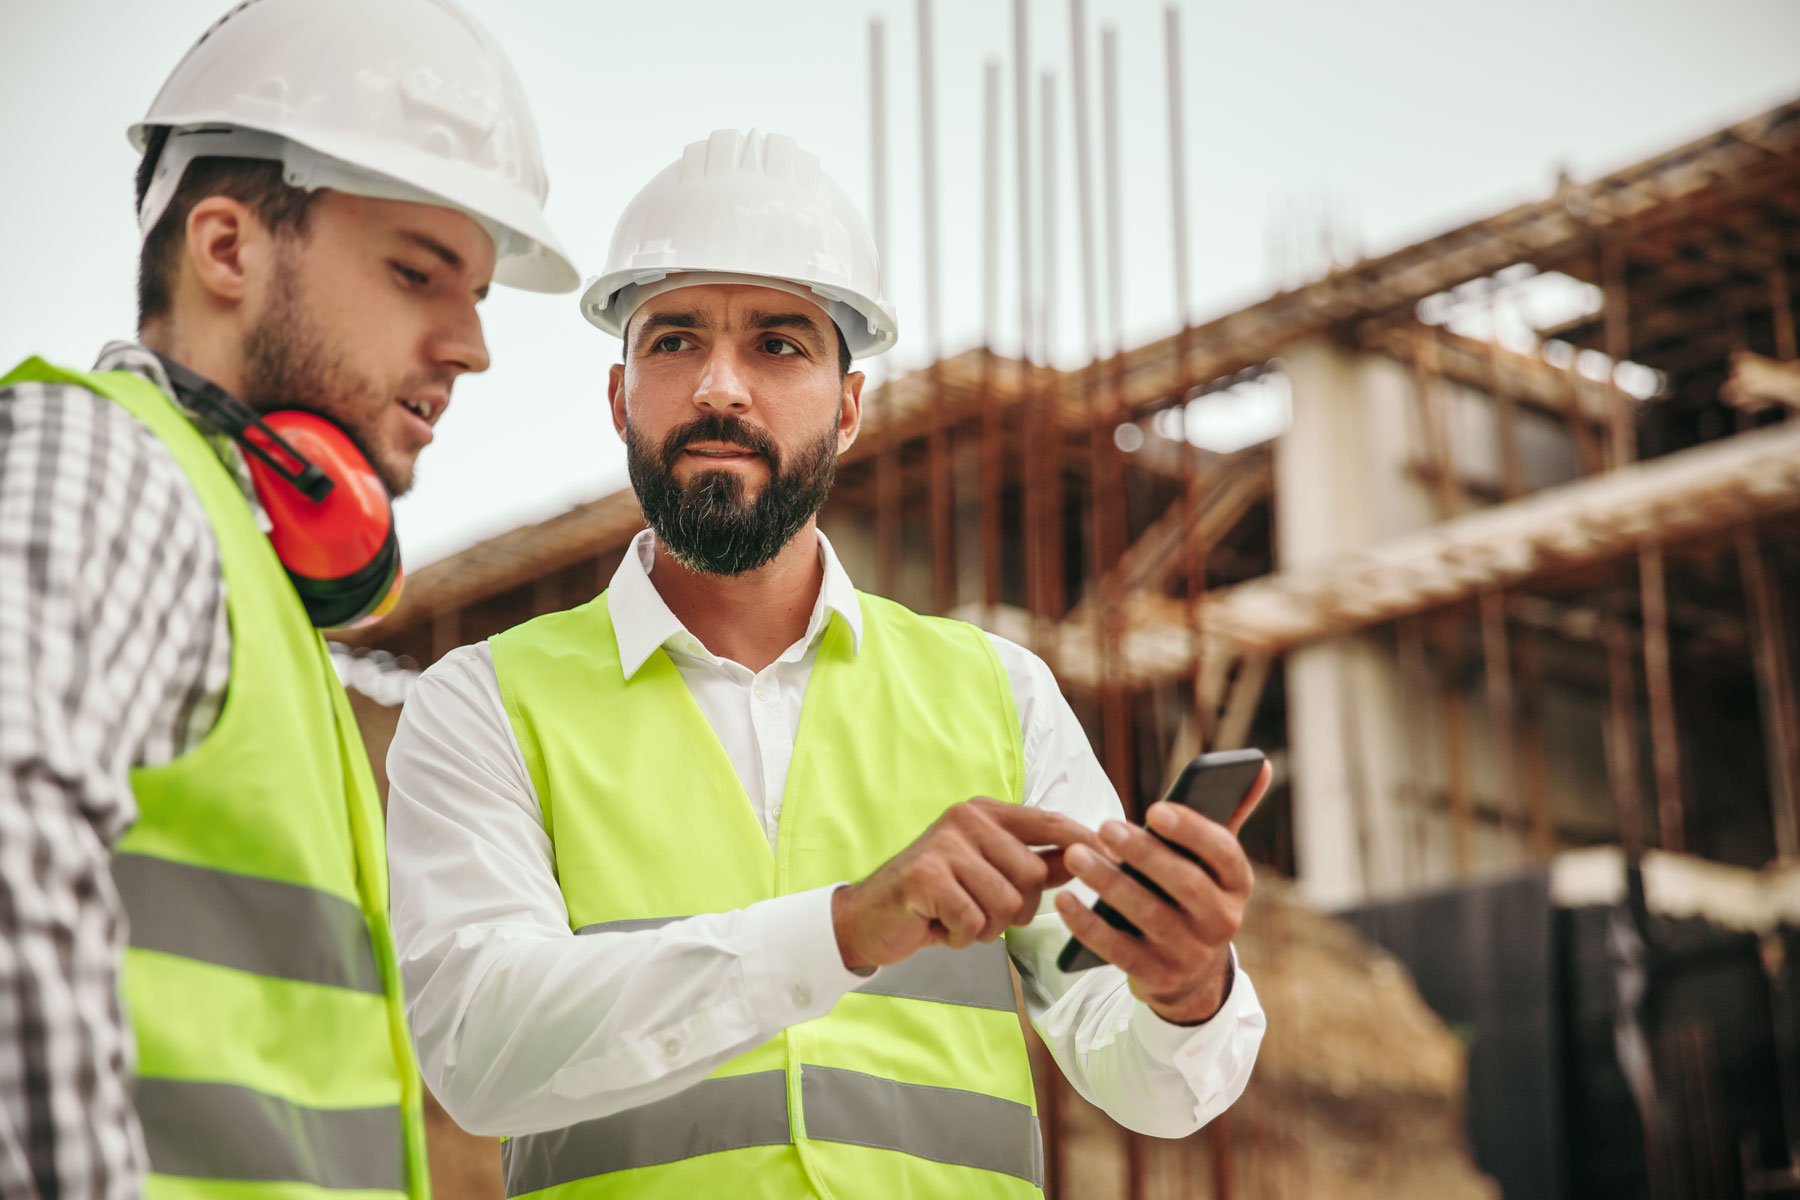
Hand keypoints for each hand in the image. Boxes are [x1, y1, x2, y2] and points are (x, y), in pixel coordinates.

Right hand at [833, 797, 1100, 971]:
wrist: (870, 917)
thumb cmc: (936, 897)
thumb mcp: (989, 874)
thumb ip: (1035, 864)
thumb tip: (1089, 857)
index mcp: (986, 812)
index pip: (1050, 822)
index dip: (1084, 842)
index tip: (1117, 858)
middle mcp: (967, 818)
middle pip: (1030, 876)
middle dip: (1013, 910)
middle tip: (977, 912)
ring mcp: (944, 844)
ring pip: (1005, 903)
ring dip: (983, 927)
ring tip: (955, 916)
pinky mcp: (926, 876)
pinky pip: (973, 920)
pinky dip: (959, 935)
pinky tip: (938, 924)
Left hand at [1055, 764, 1267, 1023]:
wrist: (1192, 976)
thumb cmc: (1196, 897)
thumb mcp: (1216, 863)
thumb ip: (1231, 813)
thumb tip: (1261, 765)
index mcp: (1238, 885)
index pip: (1224, 853)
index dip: (1191, 831)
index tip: (1154, 809)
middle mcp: (1223, 921)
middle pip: (1184, 884)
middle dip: (1143, 854)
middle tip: (1105, 826)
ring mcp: (1190, 953)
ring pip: (1149, 915)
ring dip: (1109, 883)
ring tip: (1076, 855)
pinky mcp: (1157, 976)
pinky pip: (1119, 950)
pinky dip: (1089, 925)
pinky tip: (1066, 899)